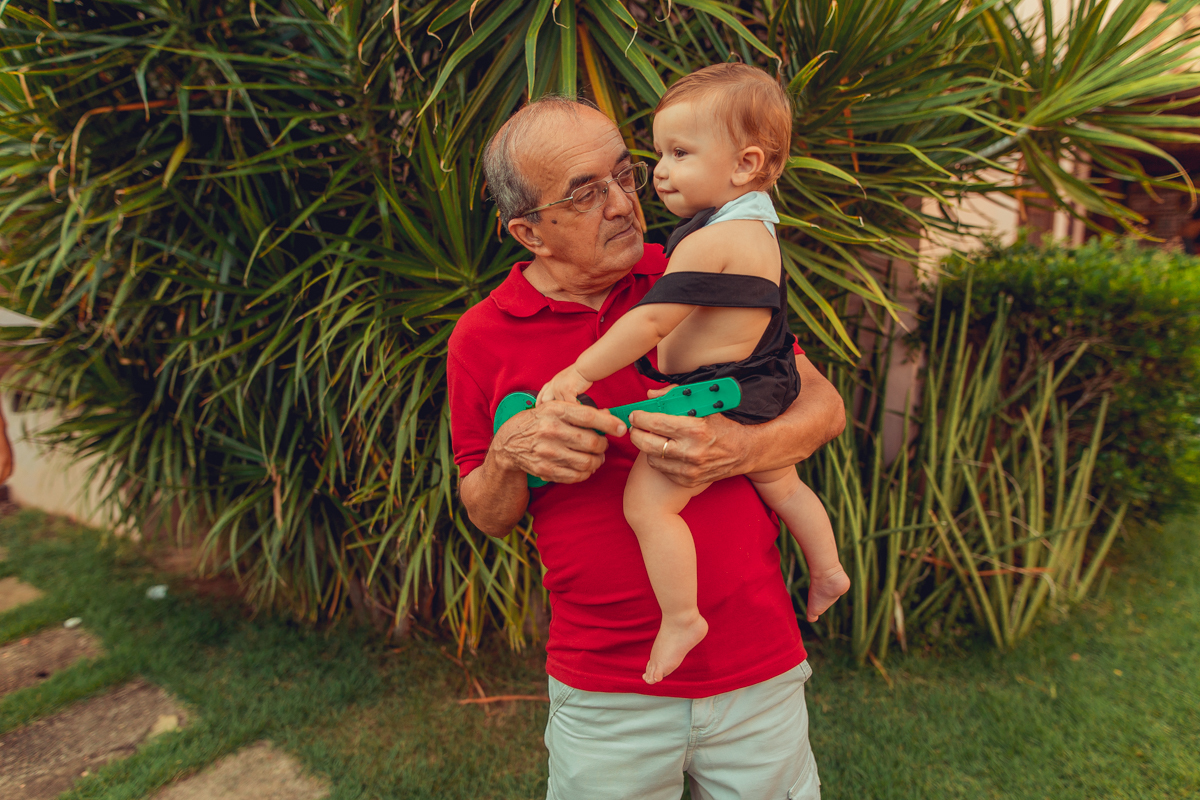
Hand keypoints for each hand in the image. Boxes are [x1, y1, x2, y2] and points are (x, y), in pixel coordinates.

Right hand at [494, 400, 624, 483]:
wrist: (508, 443)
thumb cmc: (537, 422)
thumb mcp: (554, 408)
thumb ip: (580, 411)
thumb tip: (609, 414)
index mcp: (555, 411)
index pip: (589, 416)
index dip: (610, 424)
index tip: (622, 428)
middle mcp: (551, 430)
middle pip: (592, 442)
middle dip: (604, 445)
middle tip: (603, 445)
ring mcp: (548, 452)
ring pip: (588, 462)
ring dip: (597, 461)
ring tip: (596, 457)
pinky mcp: (546, 469)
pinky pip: (576, 476)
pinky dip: (586, 473)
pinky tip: (585, 467)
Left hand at [536, 365, 593, 405]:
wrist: (584, 369)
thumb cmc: (578, 375)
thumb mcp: (564, 380)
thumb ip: (560, 389)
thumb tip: (560, 401)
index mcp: (553, 382)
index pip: (542, 393)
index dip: (539, 402)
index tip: (538, 408)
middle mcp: (553, 385)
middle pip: (545, 400)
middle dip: (548, 407)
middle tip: (553, 414)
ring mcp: (559, 388)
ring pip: (559, 404)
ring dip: (566, 408)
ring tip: (570, 409)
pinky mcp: (567, 391)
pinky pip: (569, 404)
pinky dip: (574, 407)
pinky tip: (578, 406)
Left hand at [627, 404, 750, 487]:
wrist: (744, 451)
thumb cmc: (723, 425)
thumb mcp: (704, 406)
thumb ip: (675, 397)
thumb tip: (651, 396)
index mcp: (695, 429)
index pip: (656, 423)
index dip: (640, 417)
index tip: (635, 414)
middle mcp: (691, 452)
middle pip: (646, 443)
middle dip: (636, 433)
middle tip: (636, 427)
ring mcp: (689, 470)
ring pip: (651, 458)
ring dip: (648, 447)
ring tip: (654, 438)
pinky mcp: (688, 481)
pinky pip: (662, 469)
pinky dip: (660, 459)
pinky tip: (667, 451)